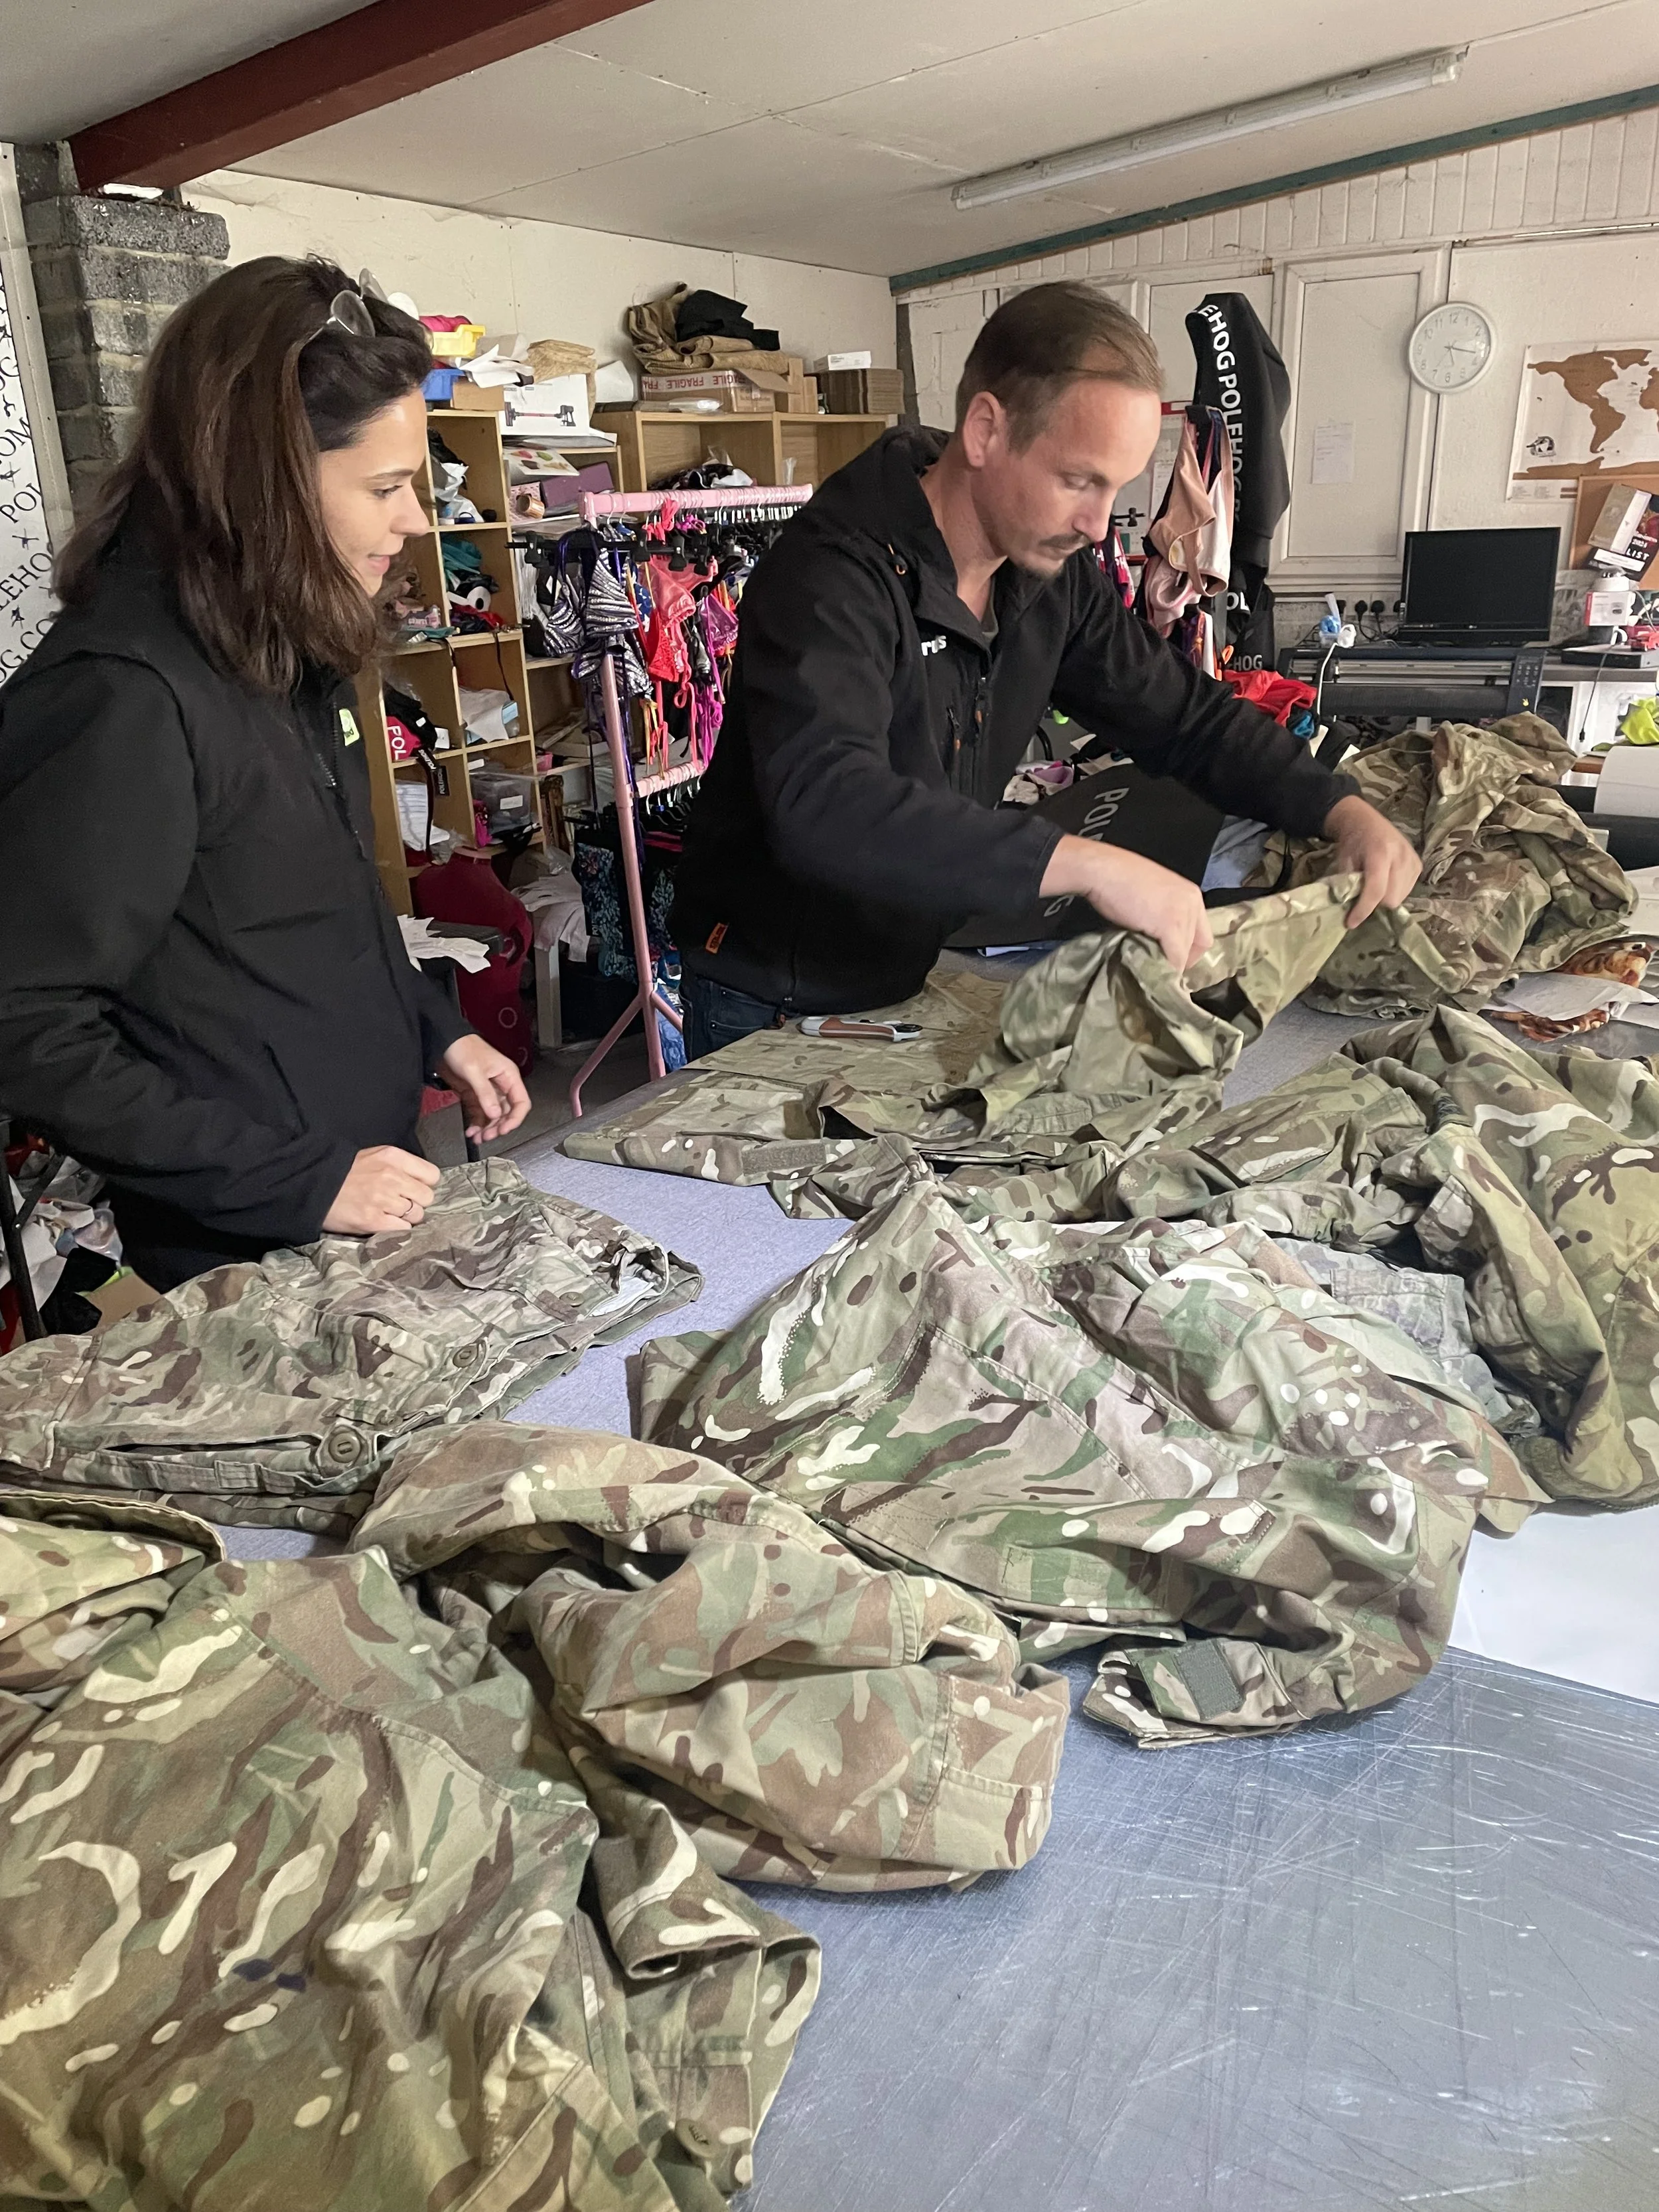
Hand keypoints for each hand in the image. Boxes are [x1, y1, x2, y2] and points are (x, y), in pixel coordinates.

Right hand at [323, 1145, 440, 1235]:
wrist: (313, 1186)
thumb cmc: (345, 1173)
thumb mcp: (374, 1157)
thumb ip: (400, 1166)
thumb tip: (422, 1182)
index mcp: (393, 1157)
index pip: (432, 1175)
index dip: (424, 1184)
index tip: (413, 1189)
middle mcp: (391, 1176)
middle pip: (427, 1197)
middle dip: (416, 1202)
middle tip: (399, 1203)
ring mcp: (383, 1199)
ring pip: (417, 1215)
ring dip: (406, 1217)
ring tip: (387, 1213)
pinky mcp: (374, 1221)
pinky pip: (403, 1229)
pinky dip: (397, 1230)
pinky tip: (383, 1223)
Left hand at [440, 1033, 530, 1143]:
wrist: (443, 1041)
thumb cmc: (462, 1048)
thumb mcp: (474, 1071)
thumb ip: (485, 1094)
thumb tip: (495, 1114)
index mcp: (508, 1076)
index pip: (521, 1102)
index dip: (515, 1119)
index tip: (504, 1129)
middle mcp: (501, 1085)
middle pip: (507, 1112)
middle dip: (498, 1126)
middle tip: (488, 1136)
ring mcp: (488, 1091)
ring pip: (493, 1115)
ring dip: (487, 1128)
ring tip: (478, 1137)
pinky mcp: (475, 1095)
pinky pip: (480, 1113)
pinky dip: (477, 1123)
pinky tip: (471, 1130)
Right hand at [1040, 834, 1213, 969]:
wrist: (1103, 870)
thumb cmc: (1119, 880)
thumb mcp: (1152, 896)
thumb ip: (1163, 915)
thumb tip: (1161, 943)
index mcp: (1191, 894)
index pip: (1202, 934)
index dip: (1188, 952)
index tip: (1171, 960)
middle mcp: (1193, 902)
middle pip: (1196, 946)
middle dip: (1178, 959)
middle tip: (1159, 968)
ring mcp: (1183, 913)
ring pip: (1185, 954)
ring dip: (1169, 965)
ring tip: (1151, 969)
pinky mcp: (1169, 925)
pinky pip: (1175, 958)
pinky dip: (1165, 969)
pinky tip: (1151, 971)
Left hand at [1323, 795, 1420, 929]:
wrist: (1365, 821)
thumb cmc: (1352, 842)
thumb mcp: (1344, 862)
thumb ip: (1348, 885)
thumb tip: (1349, 911)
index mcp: (1380, 853)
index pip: (1376, 890)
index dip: (1363, 910)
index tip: (1351, 923)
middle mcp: (1401, 856)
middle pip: (1392, 898)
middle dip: (1376, 904)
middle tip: (1363, 896)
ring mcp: (1413, 859)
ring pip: (1401, 897)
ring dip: (1386, 898)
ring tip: (1376, 885)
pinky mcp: (1418, 864)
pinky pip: (1408, 890)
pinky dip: (1396, 891)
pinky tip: (1387, 880)